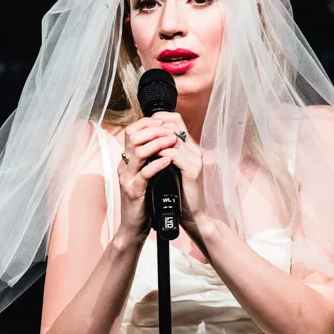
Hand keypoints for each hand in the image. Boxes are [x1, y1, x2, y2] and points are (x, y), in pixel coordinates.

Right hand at [116, 117, 178, 240]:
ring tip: (173, 141)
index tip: (164, 121)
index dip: (147, 123)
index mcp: (127, 160)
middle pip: (133, 137)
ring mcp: (127, 178)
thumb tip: (165, 141)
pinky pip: (145, 174)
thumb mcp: (146, 175)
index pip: (131, 132)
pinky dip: (157, 164)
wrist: (134, 226)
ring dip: (158, 143)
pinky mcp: (134, 191)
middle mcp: (124, 166)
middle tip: (170, 129)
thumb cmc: (144, 200)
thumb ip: (150, 159)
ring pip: (138, 152)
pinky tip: (168, 160)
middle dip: (154, 129)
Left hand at [150, 112, 207, 240]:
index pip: (175, 120)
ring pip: (172, 138)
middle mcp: (194, 150)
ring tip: (140, 144)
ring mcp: (195, 159)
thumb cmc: (179, 193)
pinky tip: (149, 157)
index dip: (158, 118)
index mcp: (189, 147)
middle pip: (174, 124)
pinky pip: (174, 155)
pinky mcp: (192, 171)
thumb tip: (145, 143)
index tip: (142, 125)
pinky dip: (159, 154)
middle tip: (138, 132)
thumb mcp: (170, 169)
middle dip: (153, 126)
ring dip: (153, 140)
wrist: (193, 215)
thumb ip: (163, 155)